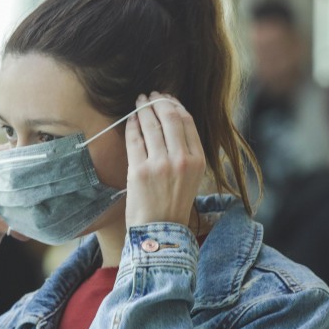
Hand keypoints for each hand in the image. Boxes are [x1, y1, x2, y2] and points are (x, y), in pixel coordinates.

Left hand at [124, 92, 205, 229]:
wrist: (160, 232)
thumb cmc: (173, 205)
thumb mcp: (190, 178)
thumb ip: (185, 152)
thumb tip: (172, 122)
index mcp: (198, 161)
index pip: (187, 122)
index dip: (175, 105)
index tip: (167, 99)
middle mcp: (182, 160)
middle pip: (170, 118)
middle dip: (158, 102)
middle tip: (150, 96)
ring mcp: (160, 165)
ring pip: (151, 125)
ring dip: (143, 110)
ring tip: (139, 102)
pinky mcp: (140, 171)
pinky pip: (135, 139)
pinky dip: (132, 126)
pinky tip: (130, 120)